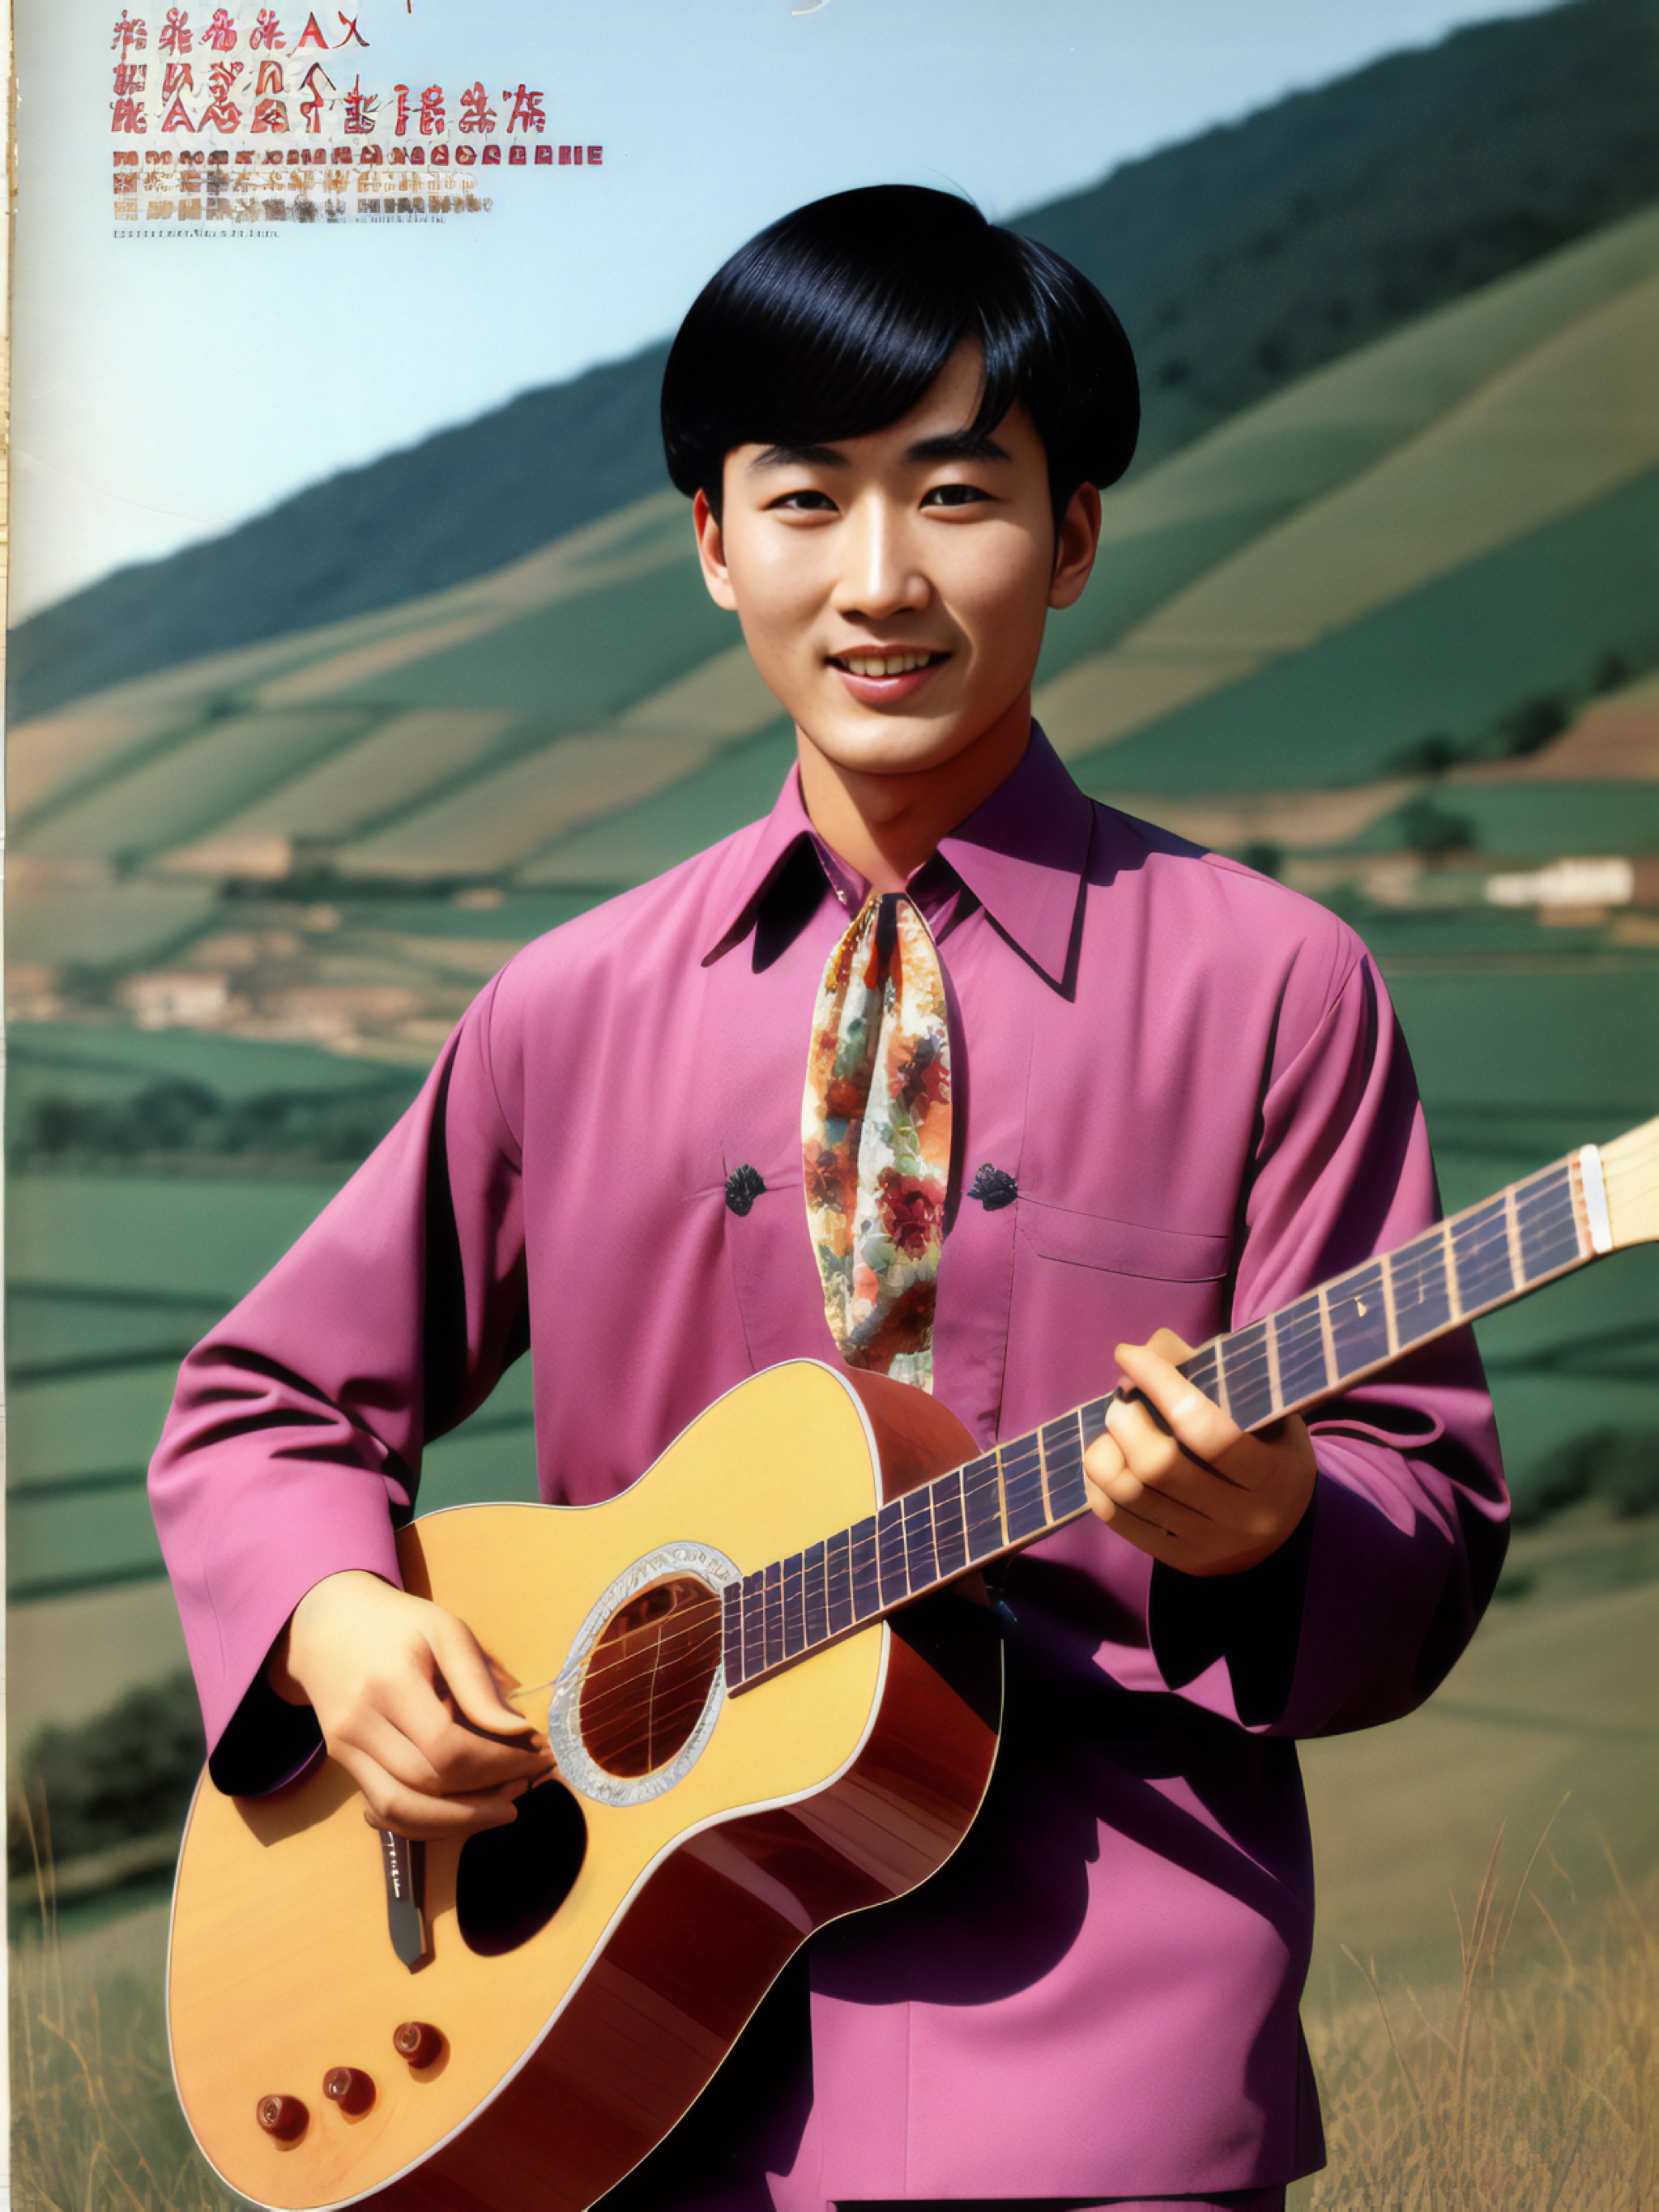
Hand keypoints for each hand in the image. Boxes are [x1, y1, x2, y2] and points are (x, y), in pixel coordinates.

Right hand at [268, 1570, 550, 1839]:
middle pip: (427, 1784)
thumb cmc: (396, 1623)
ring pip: (400, 1811)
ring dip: (458, 1821)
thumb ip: (477, 1681)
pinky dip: (425, 1823)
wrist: (324, 1624)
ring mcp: (345, 1751)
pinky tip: (461, 1811)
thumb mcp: (444, 1630)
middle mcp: (360, 1724)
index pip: (448, 1748)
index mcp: (390, 1683)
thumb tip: (517, 1730)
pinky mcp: (343, 1765)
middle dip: (487, 1792)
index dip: (500, 1761)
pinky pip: (383, 1811)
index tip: (539, 1754)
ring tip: (503, 1807)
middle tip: (528, 1779)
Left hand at [1083, 1329, 1315, 1577]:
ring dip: (1105, 1448)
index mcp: (1276, 1473)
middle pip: (1160, 1465)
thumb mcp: (1259, 1403)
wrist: (1283, 1524)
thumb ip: (1208, 1368)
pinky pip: (1118, 1519)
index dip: (1161, 1385)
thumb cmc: (1267, 1446)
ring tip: (1111, 1425)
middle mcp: (1245, 1517)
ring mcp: (1211, 1545)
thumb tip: (1147, 1349)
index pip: (1207, 1429)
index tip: (1129, 1355)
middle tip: (1121, 1397)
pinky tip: (1105, 1457)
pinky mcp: (1181, 1561)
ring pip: (1132, 1493)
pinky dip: (1098, 1482)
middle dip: (1126, 1419)